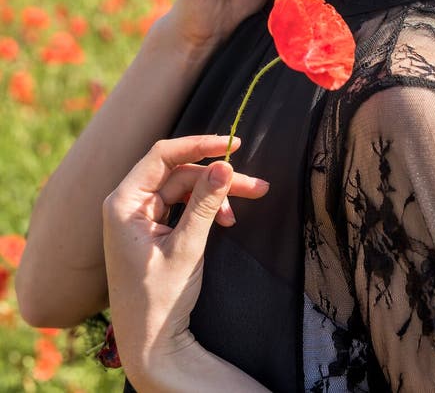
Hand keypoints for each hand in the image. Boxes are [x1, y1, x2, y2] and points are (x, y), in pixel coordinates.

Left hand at [102, 135, 269, 381]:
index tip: (232, 144)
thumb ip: (205, 204)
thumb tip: (225, 165)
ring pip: (185, 187)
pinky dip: (207, 207)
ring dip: (217, 193)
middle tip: (256, 185)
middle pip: (180, 172)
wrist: (151, 344)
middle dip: (218, 177)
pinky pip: (183, 204)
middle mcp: (128, 203)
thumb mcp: (186, 248)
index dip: (199, 145)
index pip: (162, 155)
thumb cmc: (159, 300)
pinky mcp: (153, 227)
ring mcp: (140, 216)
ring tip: (250, 201)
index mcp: (123, 203)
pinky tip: (228, 220)